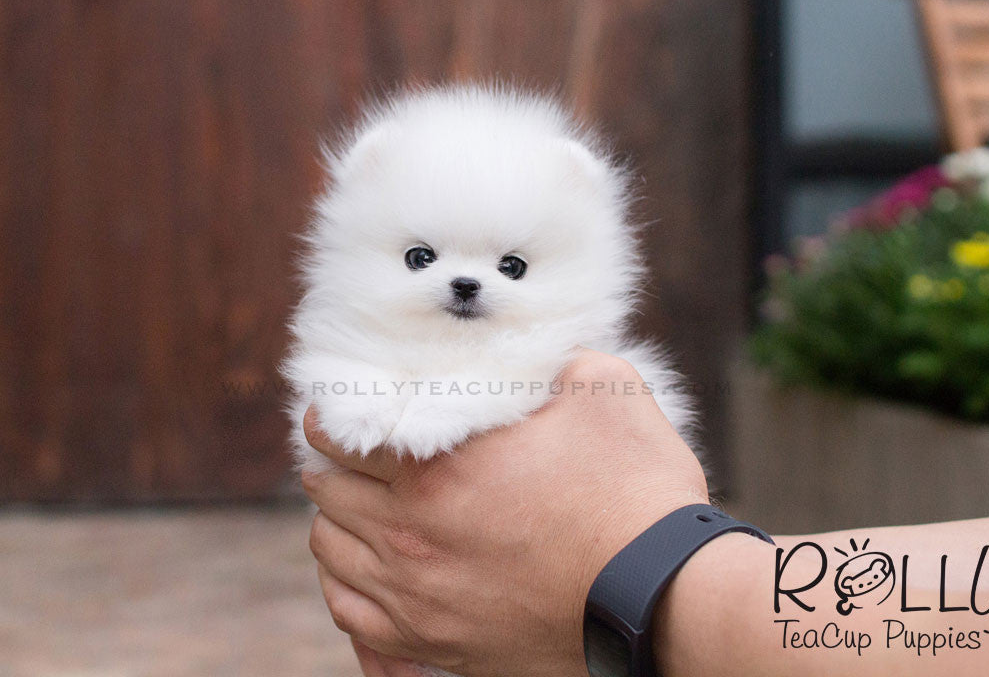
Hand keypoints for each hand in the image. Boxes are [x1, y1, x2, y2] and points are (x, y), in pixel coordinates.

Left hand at [302, 350, 708, 676]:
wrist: (663, 597)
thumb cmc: (635, 494)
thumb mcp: (601, 390)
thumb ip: (551, 358)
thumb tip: (535, 345)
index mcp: (435, 469)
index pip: (337, 434)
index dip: (330, 413)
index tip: (336, 407)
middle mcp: (410, 534)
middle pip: (325, 490)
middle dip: (333, 463)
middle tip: (352, 452)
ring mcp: (418, 595)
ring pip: (330, 551)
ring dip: (338, 520)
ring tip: (358, 505)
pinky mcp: (436, 643)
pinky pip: (352, 616)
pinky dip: (347, 586)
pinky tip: (364, 569)